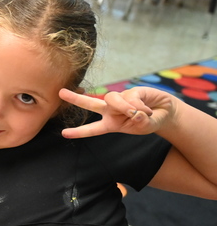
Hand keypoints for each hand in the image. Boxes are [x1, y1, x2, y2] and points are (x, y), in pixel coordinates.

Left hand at [59, 87, 174, 138]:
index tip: (64, 133)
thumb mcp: (145, 128)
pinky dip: (141, 106)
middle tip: (61, 93)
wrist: (164, 112)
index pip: (92, 129)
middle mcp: (111, 111)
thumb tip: (135, 112)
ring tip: (138, 113)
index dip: (79, 132)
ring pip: (112, 99)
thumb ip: (139, 123)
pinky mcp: (131, 91)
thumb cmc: (150, 122)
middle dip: (76, 98)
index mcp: (110, 124)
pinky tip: (148, 110)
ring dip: (125, 107)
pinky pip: (131, 97)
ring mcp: (120, 100)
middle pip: (91, 104)